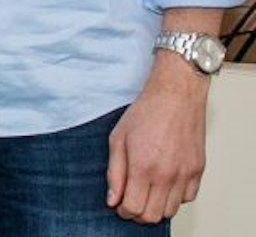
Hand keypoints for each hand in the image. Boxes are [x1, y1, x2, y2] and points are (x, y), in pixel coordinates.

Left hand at [106, 56, 207, 223]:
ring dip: (157, 207)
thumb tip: (112, 199)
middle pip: (153, 215)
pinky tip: (164, 184)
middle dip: (138, 214)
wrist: (176, 96)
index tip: (118, 205)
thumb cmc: (145, 113)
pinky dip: (175, 197)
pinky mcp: (198, 170)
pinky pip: (188, 198)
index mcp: (143, 167)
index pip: (133, 208)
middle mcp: (167, 174)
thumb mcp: (117, 139)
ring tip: (146, 192)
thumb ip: (114, 173)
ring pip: (171, 210)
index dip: (123, 211)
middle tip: (130, 201)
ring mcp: (185, 174)